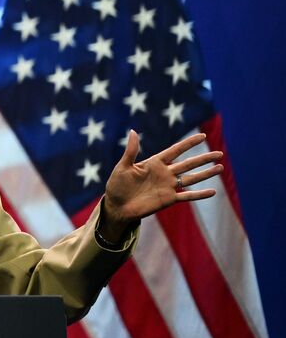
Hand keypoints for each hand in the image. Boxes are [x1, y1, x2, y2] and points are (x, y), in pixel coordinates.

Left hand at [100, 130, 222, 239]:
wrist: (116, 207)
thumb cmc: (117, 186)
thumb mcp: (122, 166)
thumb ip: (131, 151)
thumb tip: (133, 131)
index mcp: (154, 163)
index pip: (175, 150)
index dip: (188, 144)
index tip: (202, 136)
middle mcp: (165, 173)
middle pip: (188, 163)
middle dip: (204, 158)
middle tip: (220, 153)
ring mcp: (168, 186)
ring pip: (191, 178)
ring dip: (206, 174)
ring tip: (220, 167)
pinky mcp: (168, 199)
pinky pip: (187, 196)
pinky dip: (199, 194)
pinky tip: (213, 192)